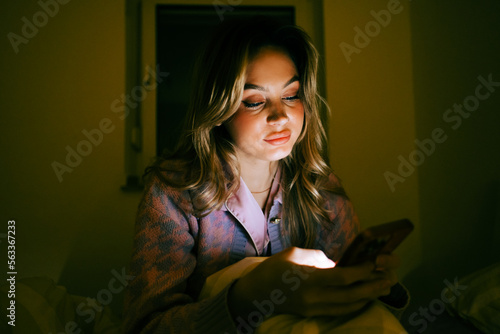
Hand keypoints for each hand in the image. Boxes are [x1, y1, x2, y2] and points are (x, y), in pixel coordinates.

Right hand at [227, 247, 399, 319]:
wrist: (257, 292)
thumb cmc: (275, 267)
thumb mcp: (295, 253)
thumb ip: (319, 258)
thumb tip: (337, 264)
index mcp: (309, 278)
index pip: (343, 277)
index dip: (362, 271)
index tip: (375, 263)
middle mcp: (314, 297)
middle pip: (351, 295)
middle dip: (373, 287)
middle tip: (389, 278)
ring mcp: (314, 308)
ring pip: (348, 306)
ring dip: (368, 297)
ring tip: (384, 288)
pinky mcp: (313, 314)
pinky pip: (339, 311)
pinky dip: (355, 304)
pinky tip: (365, 297)